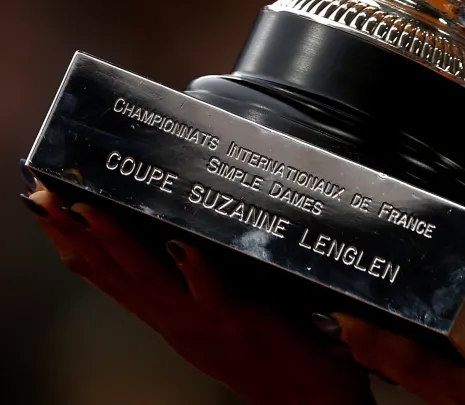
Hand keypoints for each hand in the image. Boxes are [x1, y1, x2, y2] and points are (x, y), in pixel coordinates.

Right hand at [22, 179, 372, 404]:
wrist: (303, 393)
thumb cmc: (266, 347)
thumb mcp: (213, 314)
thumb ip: (192, 281)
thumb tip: (177, 235)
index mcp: (167, 314)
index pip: (107, 274)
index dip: (72, 241)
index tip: (46, 203)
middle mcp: (175, 317)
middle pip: (114, 273)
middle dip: (76, 234)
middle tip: (44, 196)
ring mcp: (204, 319)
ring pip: (151, 279)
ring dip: (119, 242)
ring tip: (92, 208)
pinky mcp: (240, 320)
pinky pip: (213, 292)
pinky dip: (195, 269)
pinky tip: (181, 244)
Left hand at [333, 207, 464, 404]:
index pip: (417, 373)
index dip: (375, 344)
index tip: (346, 318)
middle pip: (422, 391)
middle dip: (395, 351)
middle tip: (371, 312)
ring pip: (446, 401)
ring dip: (425, 368)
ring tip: (408, 328)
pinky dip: (456, 381)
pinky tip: (459, 359)